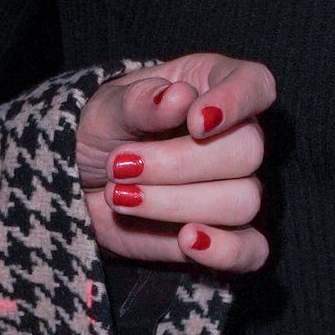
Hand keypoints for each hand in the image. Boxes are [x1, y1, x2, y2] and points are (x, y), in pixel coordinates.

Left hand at [74, 55, 276, 274]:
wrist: (80, 183)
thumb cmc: (101, 131)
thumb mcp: (106, 108)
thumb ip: (140, 102)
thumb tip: (178, 97)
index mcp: (212, 86)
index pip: (255, 84)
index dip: (236, 102)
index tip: (196, 122)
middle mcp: (233, 135)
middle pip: (247, 151)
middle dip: (179, 163)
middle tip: (118, 165)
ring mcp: (234, 187)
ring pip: (243, 200)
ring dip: (176, 203)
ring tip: (120, 196)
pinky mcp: (225, 235)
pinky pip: (250, 249)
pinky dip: (224, 250)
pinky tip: (187, 240)